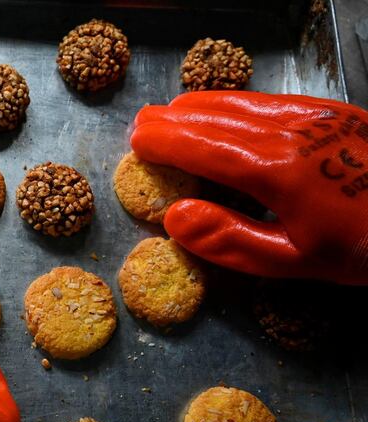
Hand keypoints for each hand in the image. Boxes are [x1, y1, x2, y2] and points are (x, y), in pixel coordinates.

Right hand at [131, 91, 367, 284]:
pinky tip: (230, 108)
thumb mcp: (295, 261)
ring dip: (201, 106)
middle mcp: (289, 132)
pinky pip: (270, 100)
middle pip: (215, 116)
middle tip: (143, 123)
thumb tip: (174, 217)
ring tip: (175, 111)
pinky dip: (236, 103)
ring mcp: (313, 116)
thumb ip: (231, 239)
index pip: (201, 147)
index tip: (136, 140)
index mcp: (274, 171)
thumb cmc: (366, 247)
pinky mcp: (334, 112)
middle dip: (174, 119)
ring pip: (242, 102)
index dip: (165, 142)